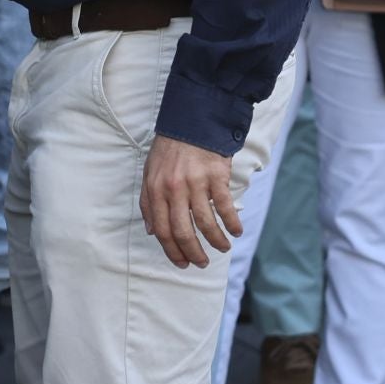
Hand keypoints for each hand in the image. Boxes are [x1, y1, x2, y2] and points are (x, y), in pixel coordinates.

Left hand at [139, 134, 239, 268]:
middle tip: (202, 263)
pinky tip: (236, 231)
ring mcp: (196, 183)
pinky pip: (225, 206)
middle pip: (183, 232)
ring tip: (223, 248)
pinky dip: (232, 223)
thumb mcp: (150, 172)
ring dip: (216, 241)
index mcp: (156, 190)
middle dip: (194, 253)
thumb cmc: (170, 148)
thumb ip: (148, 202)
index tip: (182, 262)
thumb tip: (151, 231)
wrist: (192, 120)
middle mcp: (174, 189)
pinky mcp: (216, 176)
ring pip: (206, 223)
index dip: (172, 251)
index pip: (162, 230)